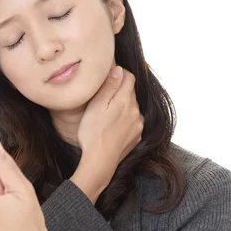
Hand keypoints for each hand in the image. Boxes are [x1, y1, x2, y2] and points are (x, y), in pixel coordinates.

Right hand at [75, 63, 143, 197]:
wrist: (100, 161)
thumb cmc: (93, 133)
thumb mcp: (96, 105)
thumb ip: (109, 86)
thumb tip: (119, 70)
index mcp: (125, 100)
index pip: (129, 77)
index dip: (119, 74)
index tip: (108, 78)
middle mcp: (136, 111)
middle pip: (130, 92)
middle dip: (119, 91)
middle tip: (102, 98)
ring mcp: (138, 124)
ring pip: (132, 107)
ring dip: (122, 106)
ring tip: (106, 115)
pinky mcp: (137, 136)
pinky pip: (133, 121)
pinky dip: (125, 120)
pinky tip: (112, 127)